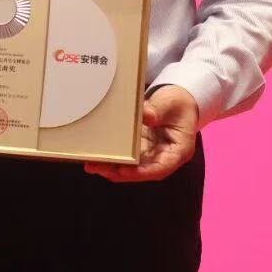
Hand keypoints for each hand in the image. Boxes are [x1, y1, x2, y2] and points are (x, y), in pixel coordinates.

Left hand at [84, 85, 198, 182]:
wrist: (179, 100)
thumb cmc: (179, 102)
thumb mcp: (171, 103)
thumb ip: (158, 109)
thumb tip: (146, 116)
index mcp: (178, 151)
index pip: (160, 167)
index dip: (142, 172)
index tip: (123, 171)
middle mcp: (163, 156)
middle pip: (141, 170)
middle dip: (119, 172)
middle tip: (98, 168)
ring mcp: (151, 154)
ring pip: (131, 166)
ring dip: (112, 167)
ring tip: (92, 164)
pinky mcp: (140, 148)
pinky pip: (126, 156)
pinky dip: (113, 157)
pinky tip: (97, 155)